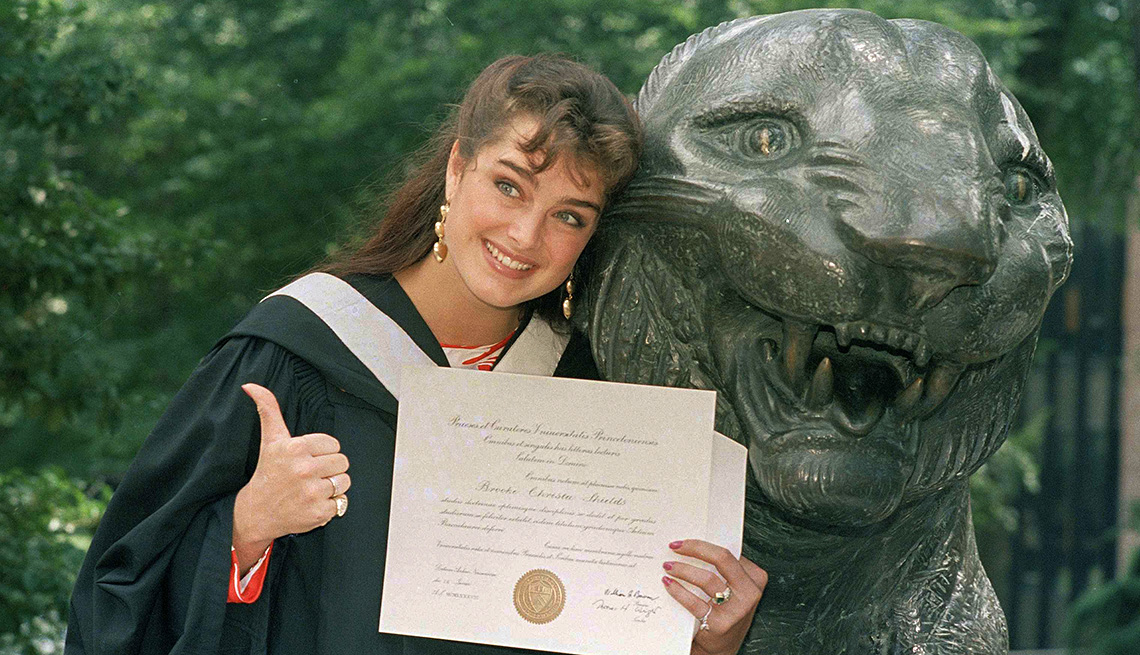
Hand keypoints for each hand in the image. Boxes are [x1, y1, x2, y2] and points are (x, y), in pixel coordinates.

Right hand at [232, 383, 350, 572]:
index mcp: (296, 448)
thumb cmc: (267, 473)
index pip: (334, 444)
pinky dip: (330, 505)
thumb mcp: (270, 440)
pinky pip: (341, 503)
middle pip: (342, 462)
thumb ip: (268, 410)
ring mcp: (312, 492)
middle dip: (330, 468)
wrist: (256, 513)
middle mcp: (305, 469)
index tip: (307, 459)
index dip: (323, 452)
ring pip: (345, 481)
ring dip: (333, 486)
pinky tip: (312, 503)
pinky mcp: (319, 512)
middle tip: (310, 475)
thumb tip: (251, 385)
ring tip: (312, 488)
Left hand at [661, 539, 767, 654]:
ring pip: (707, 579)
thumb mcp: (735, 587)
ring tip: (668, 566)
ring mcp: (736, 610)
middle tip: (674, 546)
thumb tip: (693, 545)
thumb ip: (724, 569)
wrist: (723, 645)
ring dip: (683, 569)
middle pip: (721, 559)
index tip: (683, 541)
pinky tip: (668, 584)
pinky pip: (694, 602)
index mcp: (755, 578)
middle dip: (694, 549)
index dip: (702, 544)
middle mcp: (749, 593)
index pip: (727, 553)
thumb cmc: (726, 609)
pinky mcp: (720, 624)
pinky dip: (678, 591)